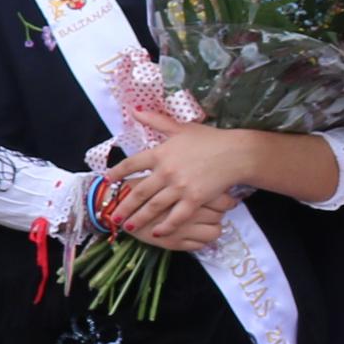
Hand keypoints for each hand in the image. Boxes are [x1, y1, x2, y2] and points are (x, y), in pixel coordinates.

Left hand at [97, 130, 257, 253]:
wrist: (236, 153)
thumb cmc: (209, 139)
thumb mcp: (180, 127)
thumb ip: (155, 120)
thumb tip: (134, 109)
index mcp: (160, 153)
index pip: (131, 164)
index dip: (117, 173)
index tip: (106, 180)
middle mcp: (166, 171)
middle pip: (138, 191)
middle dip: (123, 205)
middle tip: (111, 216)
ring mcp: (180, 187)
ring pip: (153, 206)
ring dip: (138, 218)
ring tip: (127, 227)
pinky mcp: (195, 199)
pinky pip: (176, 216)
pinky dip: (166, 226)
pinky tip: (157, 233)